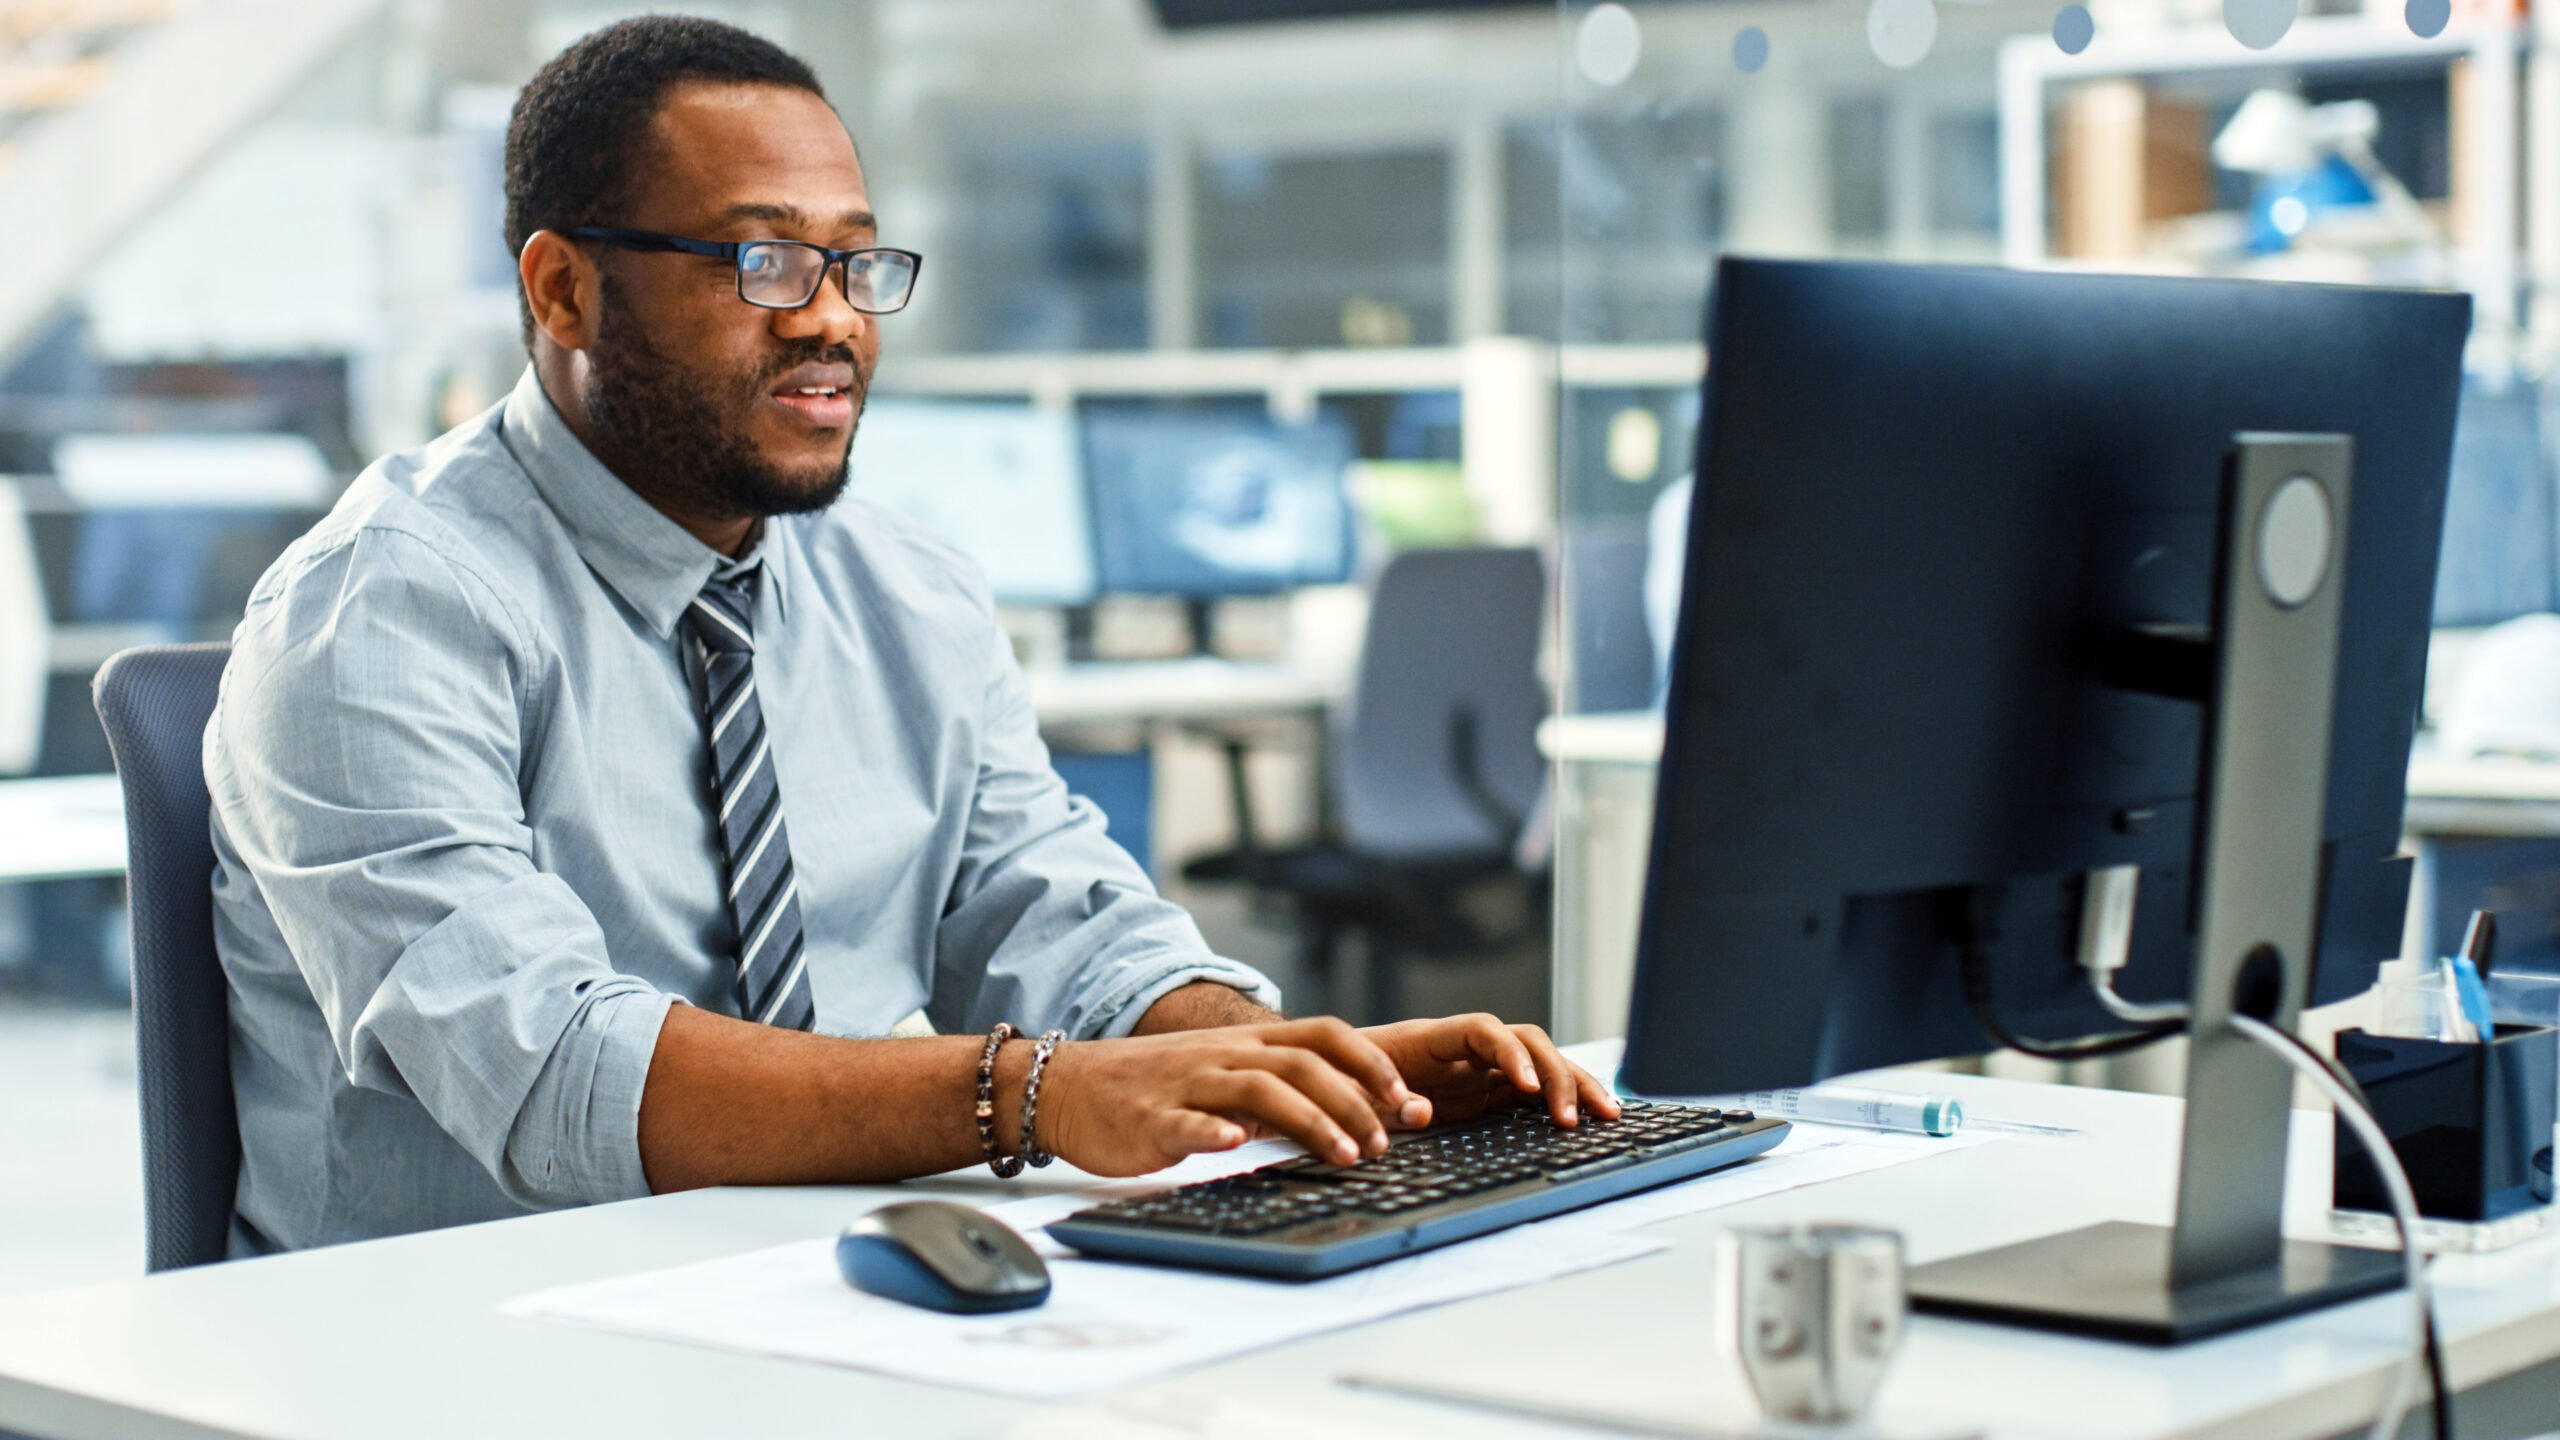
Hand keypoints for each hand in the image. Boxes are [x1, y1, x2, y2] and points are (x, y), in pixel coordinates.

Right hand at [1034, 1017, 1432, 1177]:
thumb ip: (1278, 1091)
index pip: (1324, 1035)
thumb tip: (1350, 1116)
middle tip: (1385, 1142)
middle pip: (1301, 1064)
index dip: (1371, 1064)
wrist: (1069, 1086)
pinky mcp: (1150, 1118)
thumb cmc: (1156, 1088)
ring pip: (1256, 1089)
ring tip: (1344, 1156)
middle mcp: (1223, 1057)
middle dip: (1352, 1101)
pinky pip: (1185, 1121)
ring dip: (1308, 1121)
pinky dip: (1212, 1130)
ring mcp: (1186, 1084)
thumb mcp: (1224, 1077)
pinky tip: (1235, 1146)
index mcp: (1246, 1044)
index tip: (1409, 1100)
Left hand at [1359, 1013, 1620, 1131]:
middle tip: (1576, 1117)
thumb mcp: (1353, 1092)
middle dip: (1559, 1075)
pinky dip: (1562, 1101)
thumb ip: (1385, 1099)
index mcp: (1428, 1039)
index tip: (1528, 1091)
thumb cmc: (1337, 1082)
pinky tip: (1591, 1119)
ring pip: (1540, 1065)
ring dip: (1575, 1085)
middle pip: (1527, 1043)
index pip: (1484, 1031)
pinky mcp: (1486, 1093)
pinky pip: (1534, 1091)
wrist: (1327, 1082)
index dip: (1511, 1055)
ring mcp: (1478, 1069)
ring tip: (1608, 1114)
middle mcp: (1462, 1049)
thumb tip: (1421, 1111)